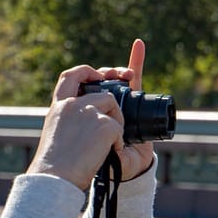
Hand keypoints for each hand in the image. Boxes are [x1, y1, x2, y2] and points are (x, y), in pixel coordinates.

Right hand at [27, 39, 154, 189]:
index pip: (70, 77)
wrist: (55, 180)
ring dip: (116, 121)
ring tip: (107, 143)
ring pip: (112, 104)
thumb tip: (92, 116)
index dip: (86, 71)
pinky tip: (109, 152)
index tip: (98, 75)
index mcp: (58, 107)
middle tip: (127, 83)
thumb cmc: (55, 166)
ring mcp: (89, 112)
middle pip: (101, 90)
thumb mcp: (58, 135)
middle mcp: (72, 104)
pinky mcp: (104, 124)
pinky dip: (117, 141)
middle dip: (116, 86)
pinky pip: (119, 127)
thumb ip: (71, 121)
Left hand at [96, 40, 155, 181]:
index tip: (93, 80)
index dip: (84, 76)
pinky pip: (136, 80)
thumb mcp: (98, 157)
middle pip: (99, 80)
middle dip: (104, 74)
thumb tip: (99, 135)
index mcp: (84, 114)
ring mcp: (118, 104)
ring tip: (125, 72)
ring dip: (119, 69)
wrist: (128, 172)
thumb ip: (99, 148)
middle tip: (108, 77)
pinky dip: (136, 61)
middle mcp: (99, 107)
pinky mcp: (136, 104)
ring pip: (116, 78)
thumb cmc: (107, 166)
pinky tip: (138, 45)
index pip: (79, 87)